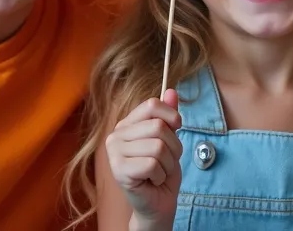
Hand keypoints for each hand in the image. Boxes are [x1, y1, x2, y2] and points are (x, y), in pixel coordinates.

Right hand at [106, 90, 183, 228]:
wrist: (158, 202)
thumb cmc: (162, 170)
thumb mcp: (170, 139)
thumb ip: (168, 117)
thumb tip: (172, 91)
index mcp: (126, 124)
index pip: (151, 104)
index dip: (171, 115)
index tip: (177, 127)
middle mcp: (116, 135)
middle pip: (158, 127)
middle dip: (173, 147)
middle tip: (166, 161)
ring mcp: (114, 153)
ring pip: (158, 147)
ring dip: (168, 163)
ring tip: (160, 171)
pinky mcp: (119, 170)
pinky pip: (152, 164)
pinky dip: (160, 174)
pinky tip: (153, 180)